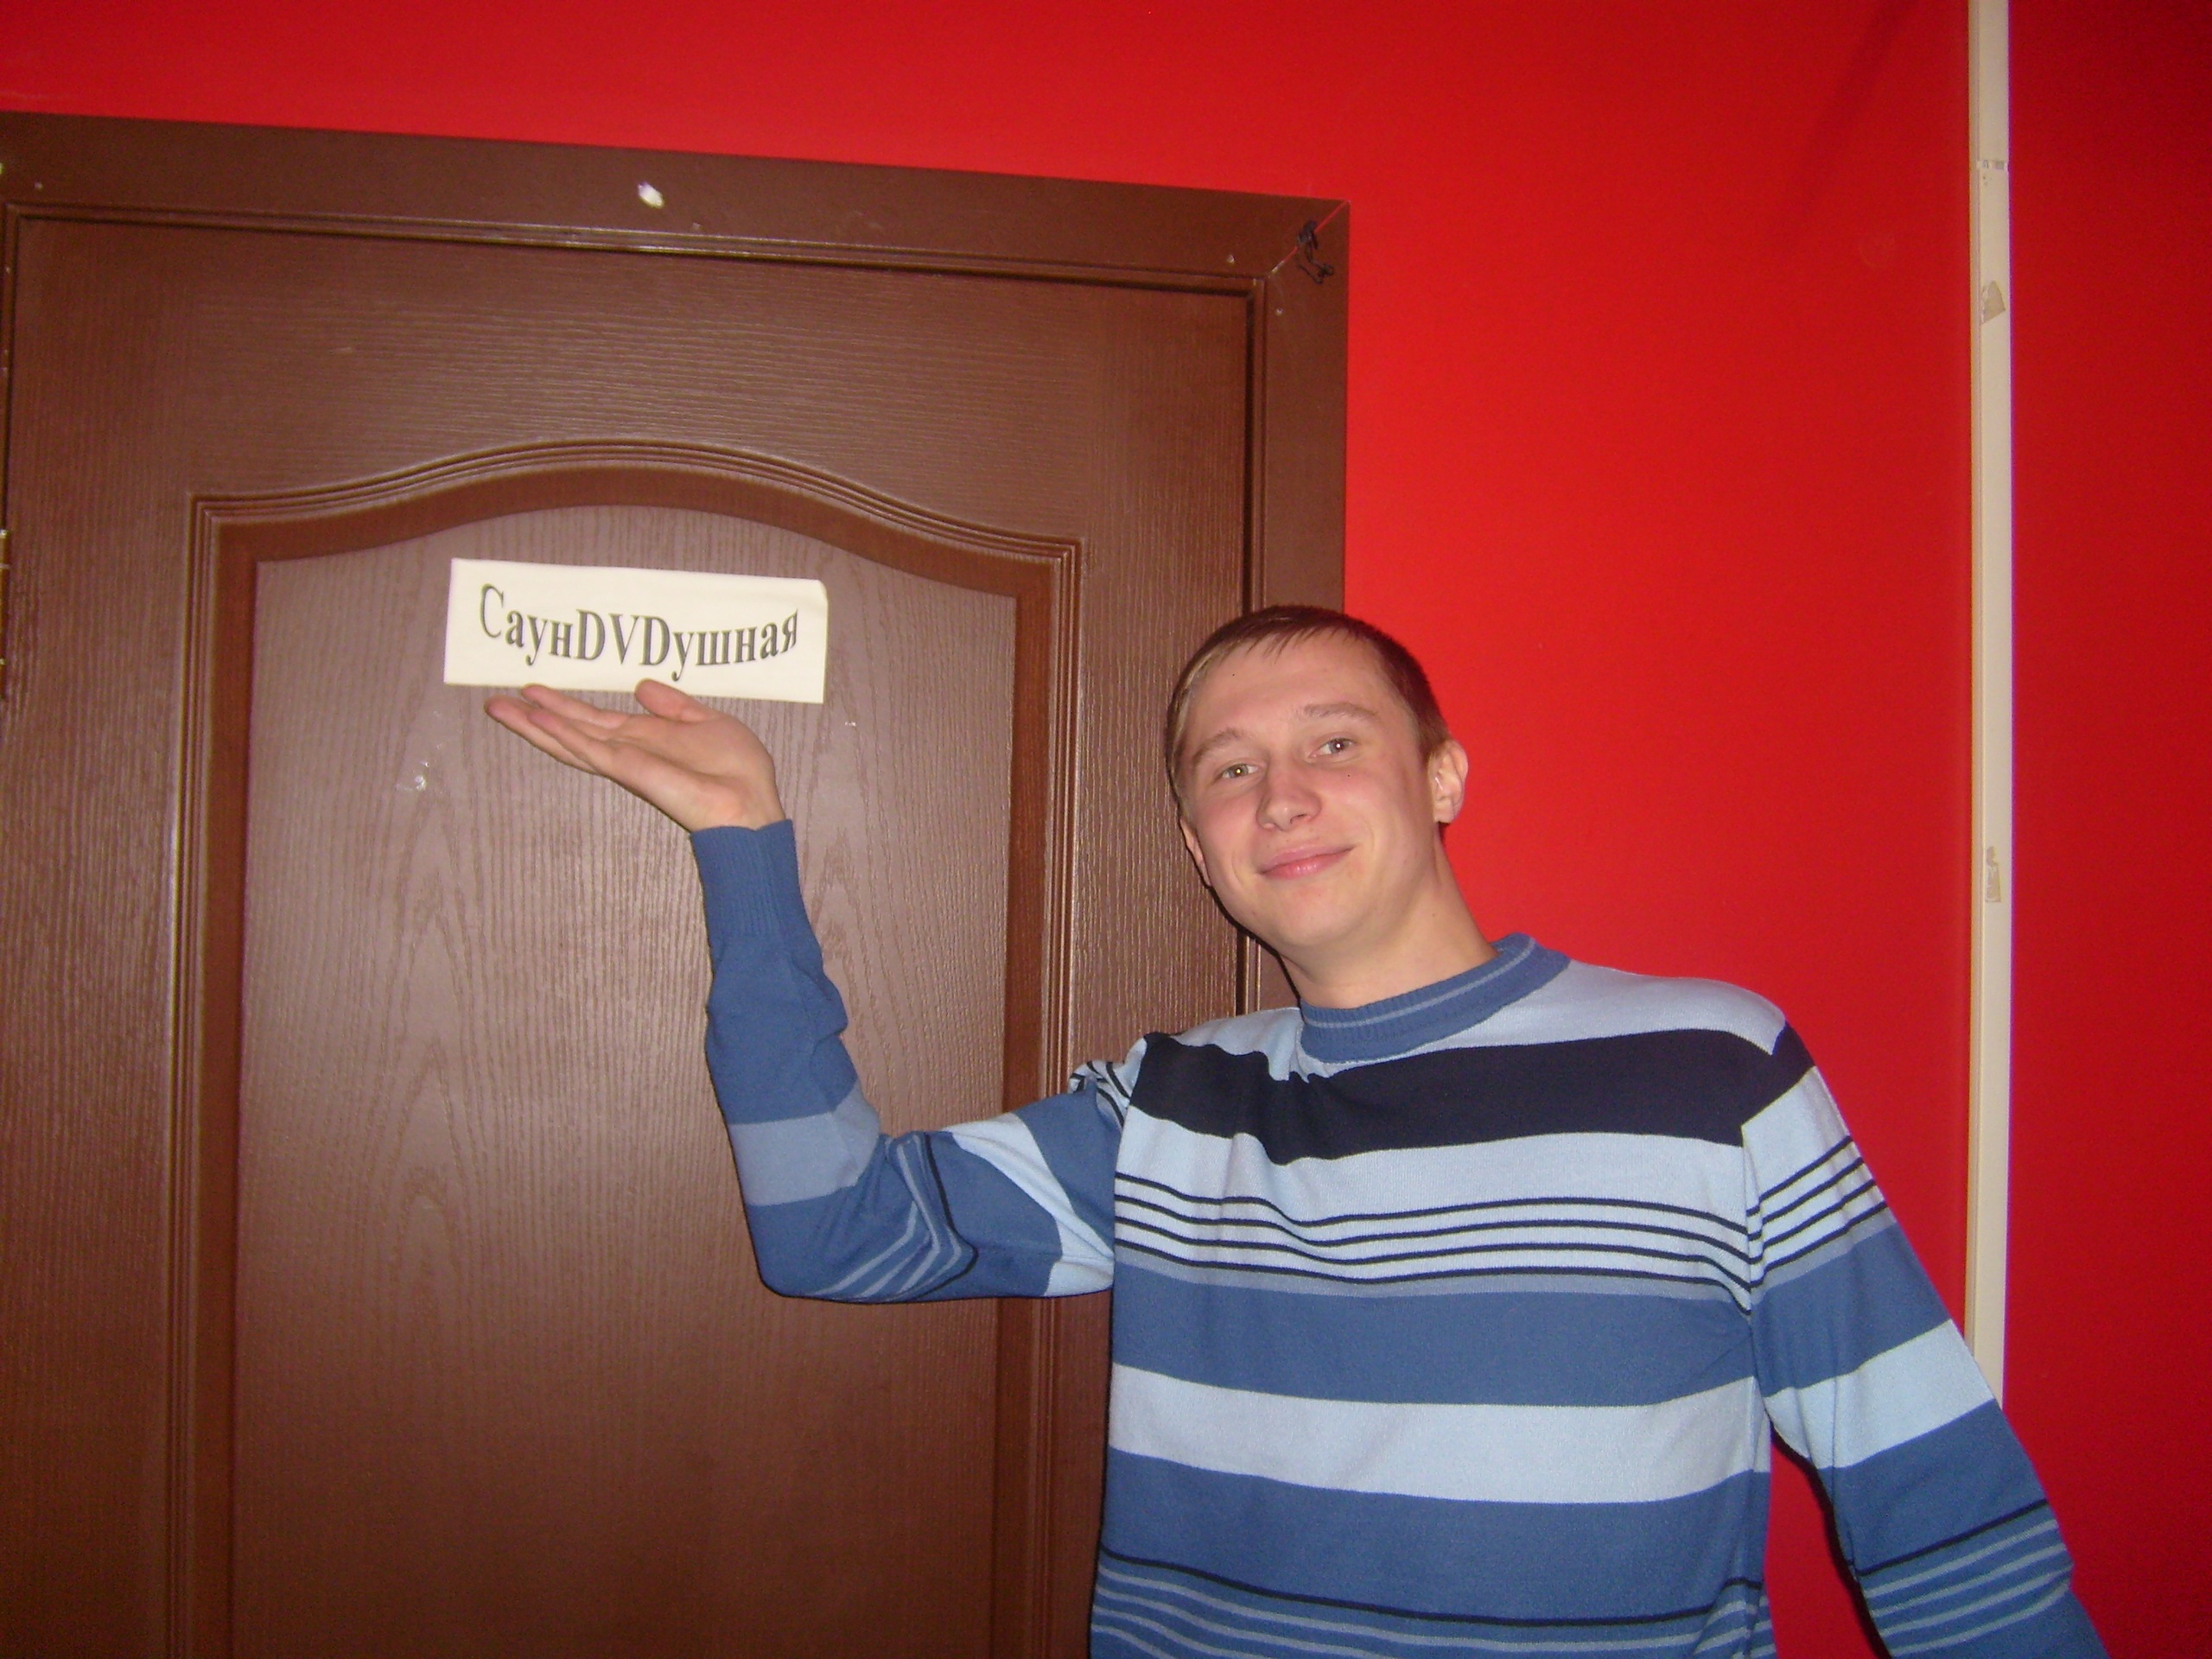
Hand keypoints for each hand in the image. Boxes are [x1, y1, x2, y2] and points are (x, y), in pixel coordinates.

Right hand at [484, 680, 785, 831]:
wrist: (750, 801)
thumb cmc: (737, 769)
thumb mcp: (705, 721)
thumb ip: (672, 706)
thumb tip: (641, 686)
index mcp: (643, 739)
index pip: (592, 720)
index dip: (561, 706)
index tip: (529, 690)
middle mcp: (627, 751)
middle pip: (570, 730)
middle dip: (533, 716)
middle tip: (494, 700)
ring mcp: (626, 762)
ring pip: (570, 740)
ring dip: (536, 724)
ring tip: (502, 707)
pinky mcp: (632, 770)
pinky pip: (592, 750)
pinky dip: (565, 735)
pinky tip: (541, 719)